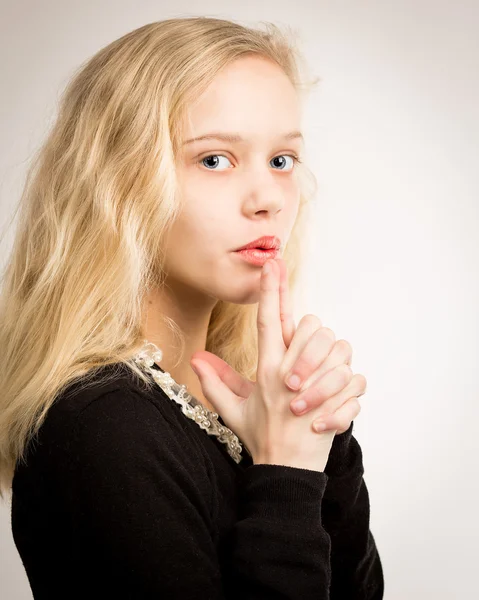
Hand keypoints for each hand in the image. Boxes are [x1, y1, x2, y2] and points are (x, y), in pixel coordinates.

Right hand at [191, 258, 365, 434]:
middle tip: (306, 353)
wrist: (287, 471)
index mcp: (267, 370)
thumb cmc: (260, 436)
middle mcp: (292, 374)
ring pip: (338, 346)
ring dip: (333, 358)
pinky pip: (355, 376)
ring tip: (322, 378)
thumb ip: (215, 381)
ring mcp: (317, 387)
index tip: (274, 263)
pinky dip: (351, 385)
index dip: (270, 289)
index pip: (267, 320)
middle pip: (311, 325)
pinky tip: (337, 399)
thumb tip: (197, 358)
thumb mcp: (232, 409)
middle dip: (311, 332)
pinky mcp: (339, 402)